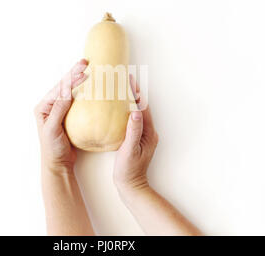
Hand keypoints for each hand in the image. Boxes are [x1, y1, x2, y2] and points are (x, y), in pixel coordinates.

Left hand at [34, 59, 87, 173]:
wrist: (57, 164)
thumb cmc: (52, 148)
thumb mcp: (53, 128)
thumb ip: (59, 110)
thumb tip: (66, 93)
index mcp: (44, 107)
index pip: (59, 88)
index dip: (71, 78)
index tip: (83, 70)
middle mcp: (51, 106)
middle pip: (64, 86)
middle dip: (74, 73)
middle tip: (85, 62)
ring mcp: (60, 111)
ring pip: (70, 91)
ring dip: (79, 80)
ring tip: (87, 69)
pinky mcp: (70, 117)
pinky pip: (77, 101)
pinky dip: (84, 93)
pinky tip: (91, 87)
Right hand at [113, 75, 158, 190]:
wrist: (131, 187)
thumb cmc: (129, 170)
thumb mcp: (130, 150)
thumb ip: (133, 131)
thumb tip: (136, 112)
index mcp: (148, 133)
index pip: (143, 107)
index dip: (136, 93)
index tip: (129, 79)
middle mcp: (147, 132)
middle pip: (140, 107)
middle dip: (133, 92)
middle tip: (124, 78)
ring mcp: (141, 135)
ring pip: (135, 112)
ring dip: (129, 100)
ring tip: (120, 88)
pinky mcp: (135, 139)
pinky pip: (130, 120)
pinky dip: (124, 110)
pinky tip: (116, 108)